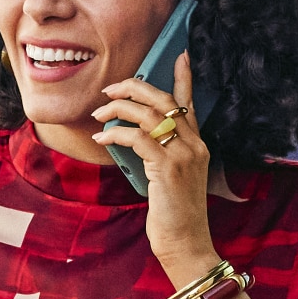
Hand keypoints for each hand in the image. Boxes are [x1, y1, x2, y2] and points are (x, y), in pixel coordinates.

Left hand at [92, 53, 218, 282]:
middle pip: (163, 100)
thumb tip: (135, 138)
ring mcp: (183, 155)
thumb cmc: (175, 215)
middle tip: (111, 87)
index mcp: (198, 145)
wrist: (186, 244)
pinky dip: (115, 134)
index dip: (183, 77)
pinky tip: (101, 139)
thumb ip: (162, 156)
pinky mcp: (167, 168)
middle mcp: (194, 145)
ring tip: (99, 114)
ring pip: (148, 114)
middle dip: (134, 86)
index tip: (179, 54)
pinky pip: (137, 138)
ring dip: (118, 108)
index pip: (189, 103)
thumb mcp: (172, 180)